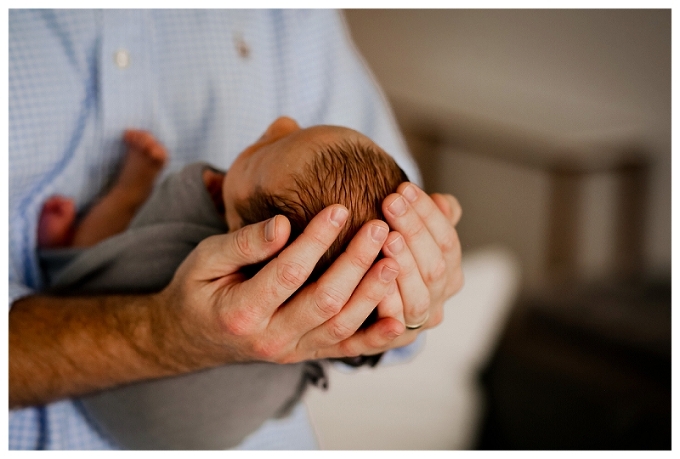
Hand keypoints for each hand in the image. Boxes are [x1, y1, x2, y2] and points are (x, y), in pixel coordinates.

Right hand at [156, 204, 404, 368]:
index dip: (316, 240)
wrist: (193, 338)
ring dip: (372, 293)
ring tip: (396, 258)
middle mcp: (271, 339)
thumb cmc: (198, 290)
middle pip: (324, 301)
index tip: (339, 208)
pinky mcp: (307, 353)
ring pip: (341, 326)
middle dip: (355, 262)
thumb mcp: (205, 260)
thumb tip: (282, 224)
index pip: (287, 273)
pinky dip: (375, 337)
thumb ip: (243, 243)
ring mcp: (293, 351)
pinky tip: (398, 319)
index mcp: (241, 312)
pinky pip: (347, 349)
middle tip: (380, 227)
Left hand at [380, 183, 462, 334]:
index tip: (404, 188)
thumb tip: (444, 202)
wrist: (361, 302)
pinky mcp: (395, 340)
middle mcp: (439, 299)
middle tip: (390, 202)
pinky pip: (395, 322)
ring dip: (405, 264)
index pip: (447, 242)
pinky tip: (374, 273)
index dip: (427, 214)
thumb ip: (430, 219)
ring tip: (387, 236)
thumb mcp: (410, 235)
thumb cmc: (388, 255)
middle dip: (414, 231)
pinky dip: (388, 299)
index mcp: (450, 272)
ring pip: (419, 295)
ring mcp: (419, 322)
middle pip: (435, 267)